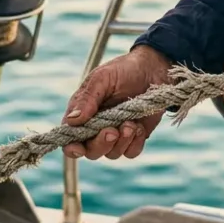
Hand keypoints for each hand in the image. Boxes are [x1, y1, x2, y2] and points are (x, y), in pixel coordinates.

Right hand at [62, 45, 172, 159]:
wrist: (153, 69)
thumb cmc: (123, 70)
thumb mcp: (102, 78)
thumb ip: (86, 99)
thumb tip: (72, 121)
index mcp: (82, 113)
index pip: (70, 138)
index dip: (71, 147)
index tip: (79, 148)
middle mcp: (96, 127)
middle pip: (91, 151)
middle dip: (101, 144)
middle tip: (112, 131)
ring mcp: (116, 133)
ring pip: (112, 153)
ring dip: (121, 142)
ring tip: (131, 123)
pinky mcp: (134, 137)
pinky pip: (131, 152)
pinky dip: (135, 143)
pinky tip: (139, 127)